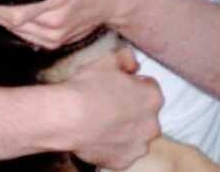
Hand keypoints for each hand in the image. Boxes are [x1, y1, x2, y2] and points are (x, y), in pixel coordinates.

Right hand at [65, 47, 163, 169]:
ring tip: (100, 121)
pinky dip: (112, 146)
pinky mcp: (123, 161)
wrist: (68, 118)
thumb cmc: (87, 87)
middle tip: (108, 103)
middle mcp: (152, 125)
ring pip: (135, 135)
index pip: (149, 87)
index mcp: (152, 98)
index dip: (132, 84)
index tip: (117, 84)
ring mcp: (138, 146)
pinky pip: (121, 152)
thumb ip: (125, 57)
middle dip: (132, 109)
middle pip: (145, 114)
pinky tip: (96, 135)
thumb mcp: (106, 61)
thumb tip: (132, 60)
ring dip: (124, 129)